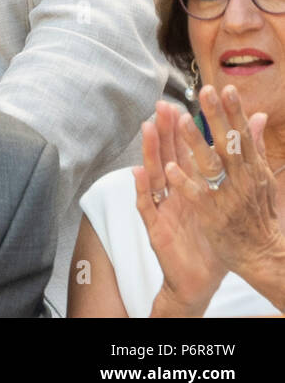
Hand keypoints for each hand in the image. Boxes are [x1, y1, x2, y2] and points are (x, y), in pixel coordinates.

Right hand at [135, 101, 225, 315]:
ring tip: (148, 129)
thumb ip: (231, 172)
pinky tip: (137, 173)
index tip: (181, 104)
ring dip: (150, 152)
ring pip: (154, 175)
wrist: (200, 278)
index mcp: (190, 186)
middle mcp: (173, 193)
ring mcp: (162, 208)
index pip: (183, 151)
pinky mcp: (155, 227)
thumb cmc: (212, 239)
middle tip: (162, 107)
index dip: (182, 128)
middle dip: (164, 132)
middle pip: (166, 157)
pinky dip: (142, 189)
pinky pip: (147, 205)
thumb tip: (243, 148)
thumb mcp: (224, 204)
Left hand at [163, 85, 283, 278]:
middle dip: (216, 117)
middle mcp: (242, 179)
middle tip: (204, 92)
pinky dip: (184, 181)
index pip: (243, 135)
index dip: (234, 111)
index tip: (225, 88)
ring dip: (195, 142)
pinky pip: (196, 195)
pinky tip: (171, 167)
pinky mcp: (211, 214)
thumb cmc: (259, 213)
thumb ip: (255, 146)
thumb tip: (259, 116)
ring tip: (181, 120)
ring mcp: (227, 196)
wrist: (261, 255)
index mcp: (253, 169)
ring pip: (209, 165)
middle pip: (227, 143)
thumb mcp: (262, 178)